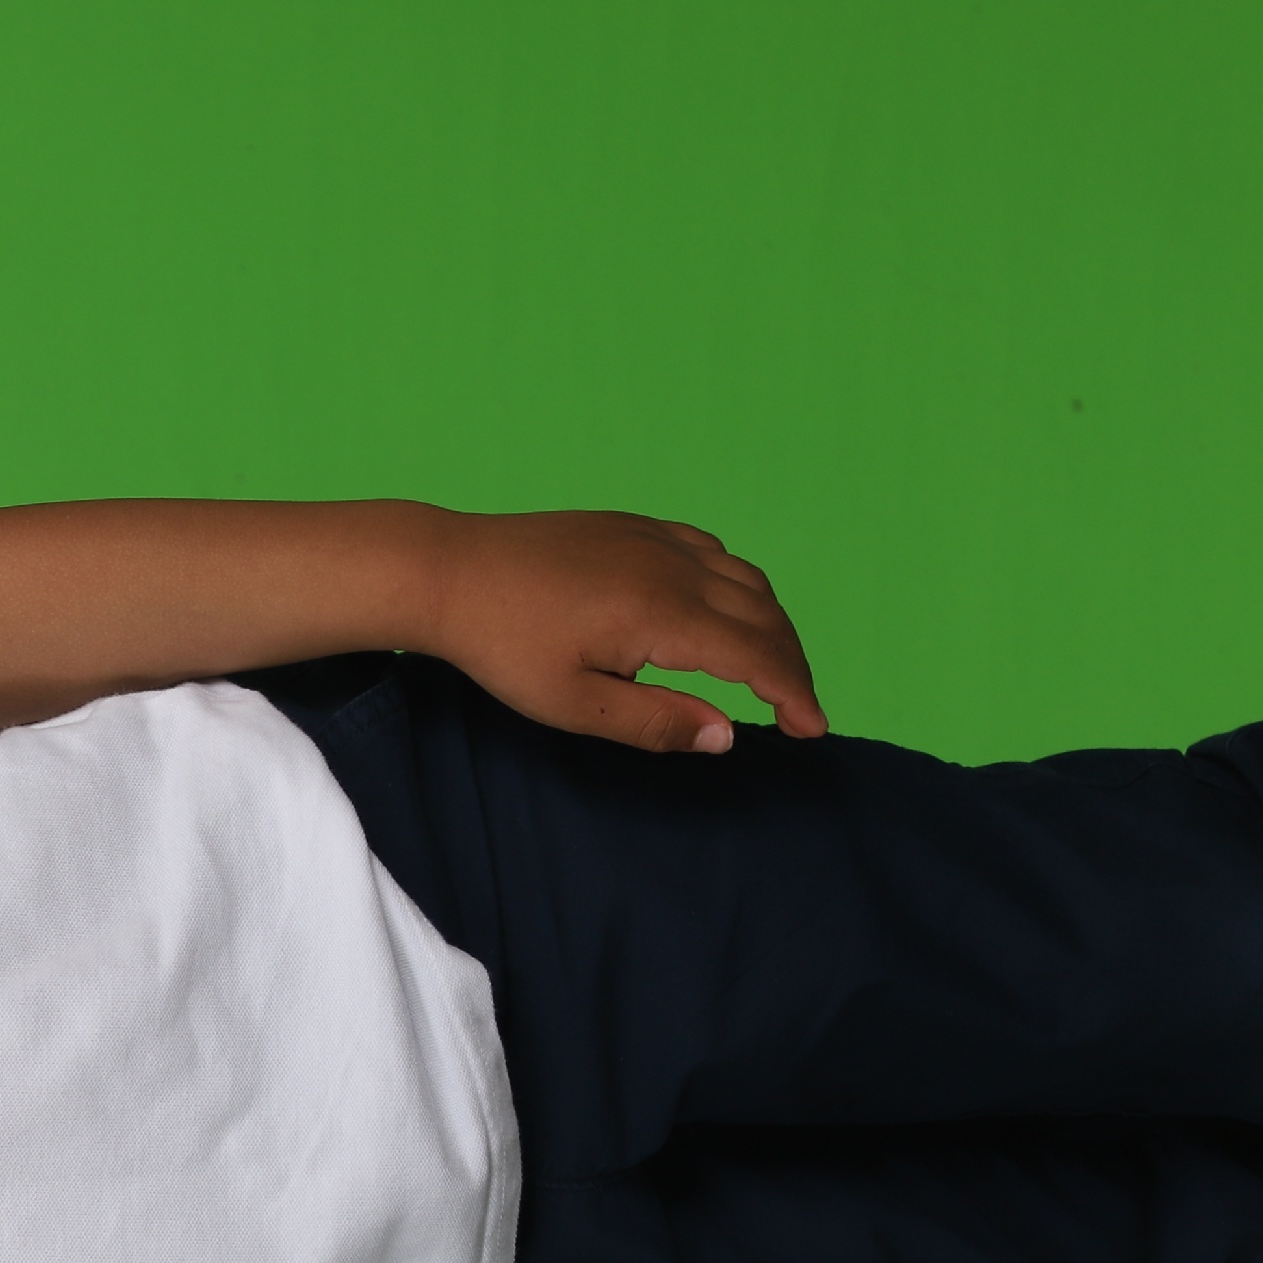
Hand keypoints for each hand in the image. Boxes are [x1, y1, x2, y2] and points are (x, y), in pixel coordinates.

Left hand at [422, 511, 824, 753]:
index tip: (813, 730)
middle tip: (798, 711)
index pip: (757, 656)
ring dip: (771, 625)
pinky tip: (726, 612)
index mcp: (661, 614)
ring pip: (745, 579)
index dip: (794, 695)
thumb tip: (727, 736)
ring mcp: (655, 540)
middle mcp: (672, 567)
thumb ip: (654, 722)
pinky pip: (711, 551)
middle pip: (765, 615)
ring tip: (770, 670)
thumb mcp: (573, 705)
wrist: (449, 572)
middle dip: (792, 665)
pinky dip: (739, 586)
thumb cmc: (501, 646)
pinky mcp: (634, 527)